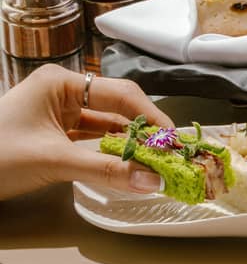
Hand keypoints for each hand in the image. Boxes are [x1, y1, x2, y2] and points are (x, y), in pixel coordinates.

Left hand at [0, 64, 172, 201]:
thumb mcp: (54, 160)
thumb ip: (107, 170)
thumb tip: (153, 180)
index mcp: (61, 83)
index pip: (122, 94)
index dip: (152, 117)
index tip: (175, 141)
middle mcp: (63, 93)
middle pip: (119, 108)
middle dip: (146, 131)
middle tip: (172, 154)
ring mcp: (59, 114)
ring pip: (109, 127)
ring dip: (132, 145)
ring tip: (158, 163)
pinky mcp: (56, 135)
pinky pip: (95, 141)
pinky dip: (114, 154)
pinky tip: (131, 166)